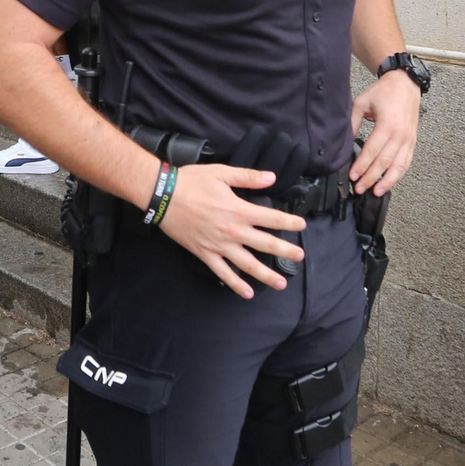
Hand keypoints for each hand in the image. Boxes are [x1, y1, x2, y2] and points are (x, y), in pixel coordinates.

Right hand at [155, 164, 305, 299]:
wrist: (162, 196)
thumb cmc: (191, 182)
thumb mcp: (221, 173)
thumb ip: (248, 177)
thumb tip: (271, 178)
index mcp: (239, 210)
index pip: (271, 218)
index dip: (289, 222)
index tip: (301, 226)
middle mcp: (233, 231)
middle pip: (266, 244)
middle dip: (285, 251)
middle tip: (300, 256)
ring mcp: (219, 245)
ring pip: (248, 264)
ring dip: (266, 275)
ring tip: (282, 284)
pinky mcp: (205, 253)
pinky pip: (223, 273)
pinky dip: (236, 284)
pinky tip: (248, 292)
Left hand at [348, 70, 420, 195]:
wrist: (406, 83)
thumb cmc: (384, 91)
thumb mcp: (362, 102)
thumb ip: (353, 122)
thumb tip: (344, 140)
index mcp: (387, 125)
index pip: (372, 151)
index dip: (361, 165)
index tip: (352, 176)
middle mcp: (400, 135)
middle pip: (384, 163)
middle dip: (371, 178)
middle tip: (359, 188)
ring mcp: (409, 140)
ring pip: (398, 167)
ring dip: (386, 181)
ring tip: (375, 192)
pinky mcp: (413, 142)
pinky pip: (406, 162)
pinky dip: (398, 174)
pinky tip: (389, 182)